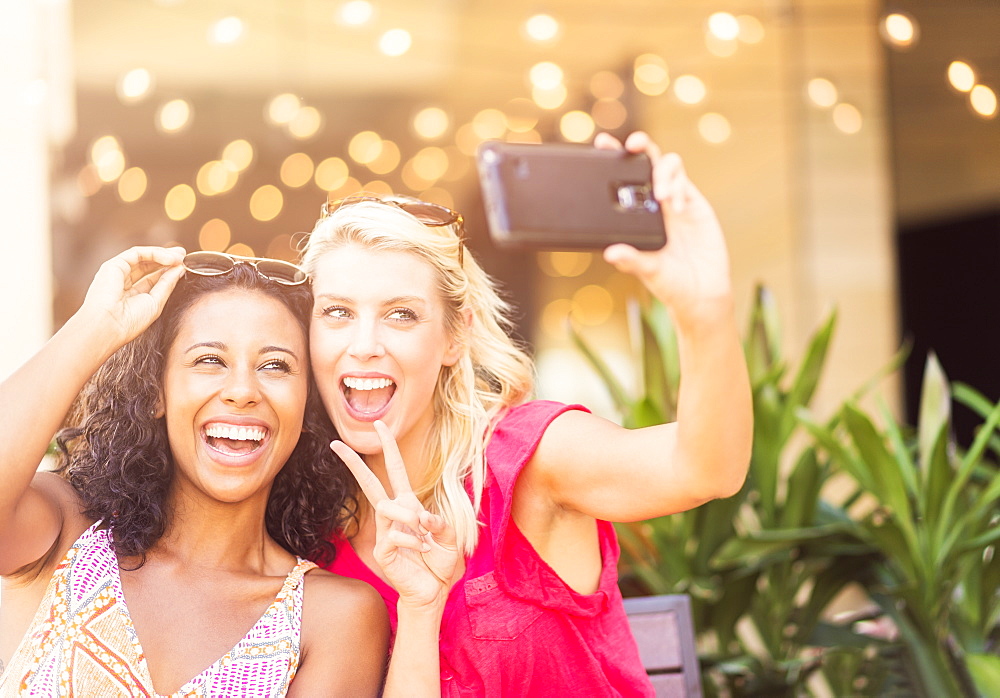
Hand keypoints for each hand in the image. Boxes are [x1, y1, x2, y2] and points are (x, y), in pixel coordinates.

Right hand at [79, 246, 186, 345]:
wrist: (108, 325)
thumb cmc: (130, 321)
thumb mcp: (155, 302)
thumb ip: (167, 284)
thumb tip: (180, 269)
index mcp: (130, 296)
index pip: (152, 279)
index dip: (168, 271)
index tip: (184, 267)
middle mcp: (122, 283)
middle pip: (147, 266)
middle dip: (166, 259)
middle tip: (184, 256)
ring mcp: (116, 273)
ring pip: (142, 258)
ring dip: (162, 255)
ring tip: (180, 256)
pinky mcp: (113, 265)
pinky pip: (137, 254)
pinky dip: (154, 253)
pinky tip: (169, 259)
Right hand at [331, 421, 460, 608]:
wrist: (433, 591)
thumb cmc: (440, 562)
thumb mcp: (450, 537)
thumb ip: (439, 522)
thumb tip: (420, 515)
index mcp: (409, 505)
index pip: (395, 471)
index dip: (389, 448)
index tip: (380, 425)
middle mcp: (394, 515)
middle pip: (369, 483)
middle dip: (354, 463)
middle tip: (336, 443)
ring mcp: (385, 532)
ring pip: (386, 507)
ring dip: (409, 516)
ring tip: (426, 535)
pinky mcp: (382, 550)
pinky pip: (395, 535)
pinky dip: (415, 541)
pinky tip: (424, 551)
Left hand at [595, 131, 732, 322]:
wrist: (703, 294)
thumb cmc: (671, 284)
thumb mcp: (648, 271)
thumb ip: (632, 260)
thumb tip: (610, 252)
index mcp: (637, 216)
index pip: (623, 181)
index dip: (614, 159)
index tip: (601, 144)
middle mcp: (654, 204)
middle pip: (646, 162)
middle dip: (640, 146)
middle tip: (633, 143)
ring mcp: (676, 202)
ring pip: (668, 167)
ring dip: (664, 174)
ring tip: (662, 197)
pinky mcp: (695, 205)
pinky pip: (685, 184)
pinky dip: (679, 189)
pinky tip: (677, 209)